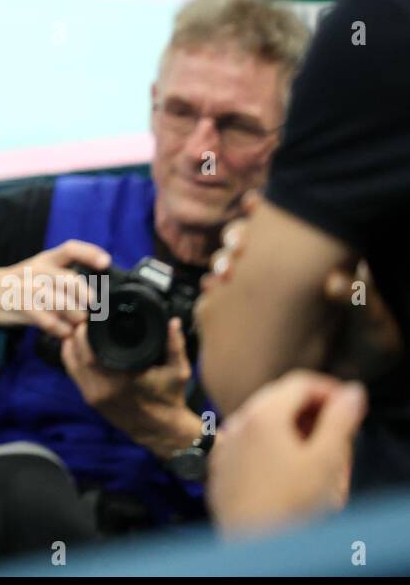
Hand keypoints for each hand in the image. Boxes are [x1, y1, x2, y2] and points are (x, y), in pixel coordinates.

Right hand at [0, 238, 111, 337]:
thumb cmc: (16, 284)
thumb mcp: (39, 275)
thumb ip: (63, 284)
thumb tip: (94, 300)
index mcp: (46, 259)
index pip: (71, 248)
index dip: (90, 253)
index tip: (106, 263)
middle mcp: (38, 268)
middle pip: (69, 280)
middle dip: (86, 298)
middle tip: (93, 312)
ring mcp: (26, 285)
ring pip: (58, 300)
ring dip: (73, 316)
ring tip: (78, 326)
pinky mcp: (16, 303)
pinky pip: (43, 317)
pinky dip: (57, 328)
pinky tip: (61, 332)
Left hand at [60, 317, 200, 456]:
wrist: (161, 431)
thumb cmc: (170, 398)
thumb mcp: (178, 371)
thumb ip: (175, 345)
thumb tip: (173, 321)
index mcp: (123, 379)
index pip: (92, 350)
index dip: (86, 331)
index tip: (91, 317)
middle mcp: (104, 388)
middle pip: (78, 355)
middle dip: (78, 335)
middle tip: (84, 319)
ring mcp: (94, 396)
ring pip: (72, 363)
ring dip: (72, 345)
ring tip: (80, 330)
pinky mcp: (90, 400)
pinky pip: (73, 374)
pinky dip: (71, 358)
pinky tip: (76, 345)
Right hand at [203, 195, 402, 381]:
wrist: (349, 379)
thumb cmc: (367, 343)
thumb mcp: (372, 321)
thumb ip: (357, 299)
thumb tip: (334, 282)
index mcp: (311, 259)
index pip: (283, 224)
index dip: (260, 208)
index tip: (252, 205)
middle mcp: (281, 271)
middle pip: (247, 239)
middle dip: (235, 236)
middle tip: (237, 247)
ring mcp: (262, 294)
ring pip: (229, 264)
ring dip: (221, 262)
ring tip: (224, 273)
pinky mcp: (246, 319)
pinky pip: (220, 300)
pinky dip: (211, 293)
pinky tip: (212, 291)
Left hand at [208, 370, 365, 535]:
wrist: (254, 547)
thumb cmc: (289, 508)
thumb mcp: (326, 461)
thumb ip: (340, 420)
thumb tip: (349, 393)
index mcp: (262, 414)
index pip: (298, 382)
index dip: (328, 390)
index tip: (347, 407)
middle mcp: (236, 423)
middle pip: (278, 400)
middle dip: (310, 411)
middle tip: (335, 432)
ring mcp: (224, 446)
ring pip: (261, 423)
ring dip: (289, 430)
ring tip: (314, 457)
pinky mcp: (219, 468)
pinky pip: (246, 446)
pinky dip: (268, 448)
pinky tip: (286, 472)